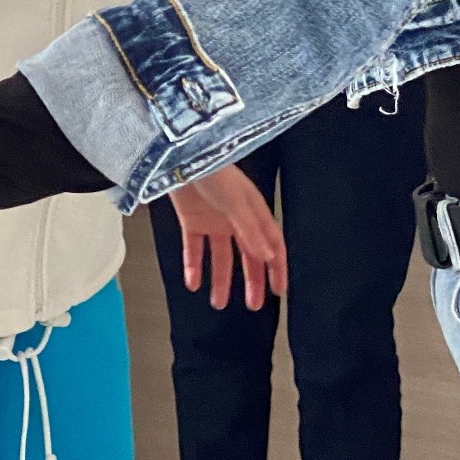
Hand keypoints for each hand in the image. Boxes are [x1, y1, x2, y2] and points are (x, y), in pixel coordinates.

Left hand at [168, 164, 287, 309]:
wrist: (180, 155)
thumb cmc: (213, 169)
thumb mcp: (236, 201)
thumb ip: (250, 229)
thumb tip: (267, 255)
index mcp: (253, 212)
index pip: (271, 244)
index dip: (277, 267)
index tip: (279, 290)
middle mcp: (235, 219)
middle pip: (248, 255)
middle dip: (252, 280)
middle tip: (253, 304)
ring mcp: (214, 220)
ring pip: (221, 256)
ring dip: (221, 279)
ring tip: (218, 302)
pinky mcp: (192, 220)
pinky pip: (194, 248)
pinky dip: (194, 265)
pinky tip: (193, 282)